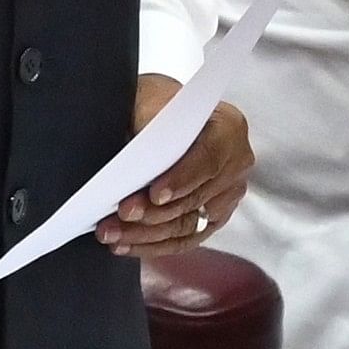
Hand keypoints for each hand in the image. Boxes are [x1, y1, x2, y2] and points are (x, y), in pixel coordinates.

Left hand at [97, 75, 248, 252]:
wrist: (164, 116)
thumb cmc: (157, 107)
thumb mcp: (152, 103)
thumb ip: (150, 129)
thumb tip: (131, 164)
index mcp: (229, 128)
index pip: (208, 159)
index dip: (181, 179)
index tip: (155, 195)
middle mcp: (236, 164)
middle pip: (196, 197)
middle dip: (154, 212)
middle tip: (121, 215)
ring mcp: (228, 195)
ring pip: (188, 223)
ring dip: (146, 233)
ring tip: (112, 233)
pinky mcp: (213, 218)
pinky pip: (184, 238)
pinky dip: (152, 243)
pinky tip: (125, 244)